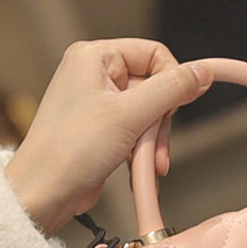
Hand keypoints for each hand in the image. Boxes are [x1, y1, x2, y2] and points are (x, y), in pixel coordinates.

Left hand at [4, 39, 212, 236]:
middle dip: (160, 124)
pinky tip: (141, 171)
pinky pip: (136, 135)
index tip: (178, 109)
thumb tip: (202, 72)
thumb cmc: (70, 151)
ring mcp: (98, 105)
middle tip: (156, 149)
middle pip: (154, 88)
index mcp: (95, 57)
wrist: (44, 193)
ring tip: (149, 166)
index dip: (172, 82)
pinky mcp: (101, 132)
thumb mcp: (130, 115)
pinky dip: (142, 154)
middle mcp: (94, 76)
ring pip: (148, 116)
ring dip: (154, 144)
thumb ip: (171, 90)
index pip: (154, 54)